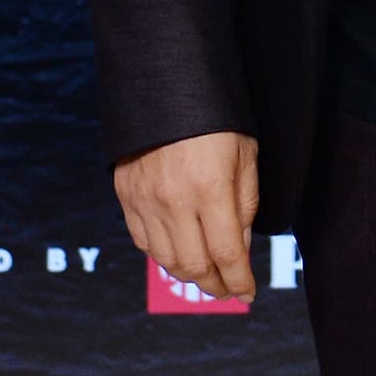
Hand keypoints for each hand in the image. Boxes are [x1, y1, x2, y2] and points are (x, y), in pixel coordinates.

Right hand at [113, 129, 259, 301]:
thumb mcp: (245, 153)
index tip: (248, 293)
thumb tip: (240, 248)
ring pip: (166, 260)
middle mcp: (174, 201)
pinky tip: (178, 252)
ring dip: (190, 274)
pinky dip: (162, 255)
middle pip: (195, 266)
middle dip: (216, 285)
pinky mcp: (126, 194)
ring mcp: (145, 200)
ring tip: (208, 275)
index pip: (227, 255)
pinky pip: (143, 241)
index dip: (240, 280)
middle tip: (230, 289)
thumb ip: (245, 202)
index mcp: (210, 188)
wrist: (164, 82)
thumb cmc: (215, 115)